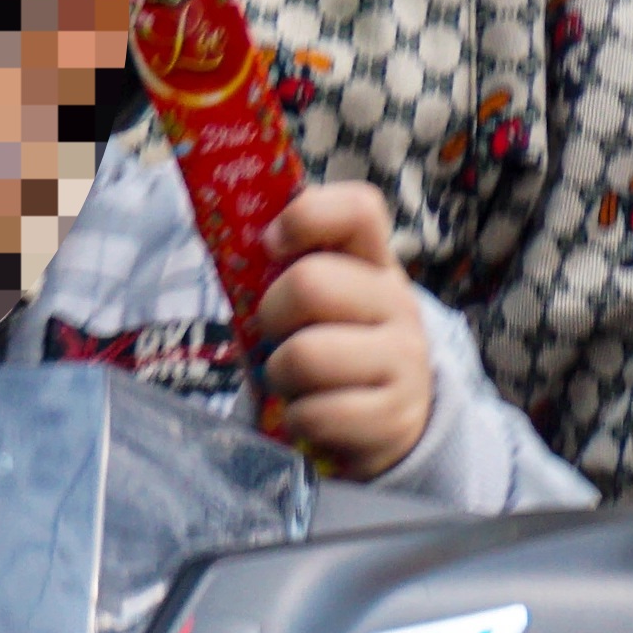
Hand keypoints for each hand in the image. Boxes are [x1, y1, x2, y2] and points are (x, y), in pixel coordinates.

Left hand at [248, 181, 429, 476]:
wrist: (385, 423)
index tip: (272, 246)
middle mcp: (398, 304)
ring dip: (280, 376)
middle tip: (278, 336)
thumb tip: (228, 232)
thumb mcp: (315, 304)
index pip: (358, 209)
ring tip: (297, 381)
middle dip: (270, 316)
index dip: (305, 217)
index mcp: (375, 264)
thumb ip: (284, 269)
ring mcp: (404, 360)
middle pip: (309, 284)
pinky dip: (298, 420)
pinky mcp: (395, 417)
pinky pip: (314, 414)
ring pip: (303, 355)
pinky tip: (315, 414)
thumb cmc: (331, 348)